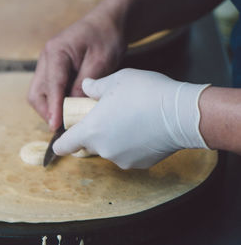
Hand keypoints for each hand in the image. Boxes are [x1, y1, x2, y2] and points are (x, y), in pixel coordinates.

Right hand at [28, 11, 125, 130]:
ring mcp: (47, 63)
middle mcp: (46, 58)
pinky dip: (54, 101)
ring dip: (49, 108)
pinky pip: (47, 89)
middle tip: (62, 127)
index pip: (51, 86)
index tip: (56, 126)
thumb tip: (71, 107)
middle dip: (46, 112)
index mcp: (56, 52)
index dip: (53, 108)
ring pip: (39, 93)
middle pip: (36, 93)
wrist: (108, 21)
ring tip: (65, 119)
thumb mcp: (101, 61)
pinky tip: (67, 108)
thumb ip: (84, 84)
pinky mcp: (52, 69)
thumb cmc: (106, 37)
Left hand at [53, 68, 209, 168]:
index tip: (65, 136)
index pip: (64, 145)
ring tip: (131, 118)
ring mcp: (122, 159)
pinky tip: (144, 129)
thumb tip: (86, 87)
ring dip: (114, 138)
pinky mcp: (140, 164)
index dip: (61, 142)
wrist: (182, 113)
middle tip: (109, 114)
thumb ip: (95, 87)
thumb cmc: (145, 93)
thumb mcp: (115, 80)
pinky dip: (132, 145)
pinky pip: (129, 154)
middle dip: (94, 132)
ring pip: (110, 149)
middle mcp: (103, 149)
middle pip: (89, 145)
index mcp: (90, 130)